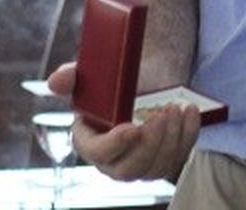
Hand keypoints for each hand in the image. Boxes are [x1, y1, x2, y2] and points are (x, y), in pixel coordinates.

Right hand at [45, 62, 202, 181]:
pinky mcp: (165, 158)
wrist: (143, 78)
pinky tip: (189, 111)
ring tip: (174, 107)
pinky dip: (188, 134)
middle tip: (160, 114)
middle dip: (149, 144)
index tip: (132, 127)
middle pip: (130, 169)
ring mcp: (142, 163)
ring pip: (157, 166)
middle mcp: (114, 159)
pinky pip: (179, 156)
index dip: (113, 145)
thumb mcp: (92, 75)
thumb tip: (56, 82)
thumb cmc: (112, 81)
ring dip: (171, 137)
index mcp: (90, 140)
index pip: (96, 152)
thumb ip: (72, 77)